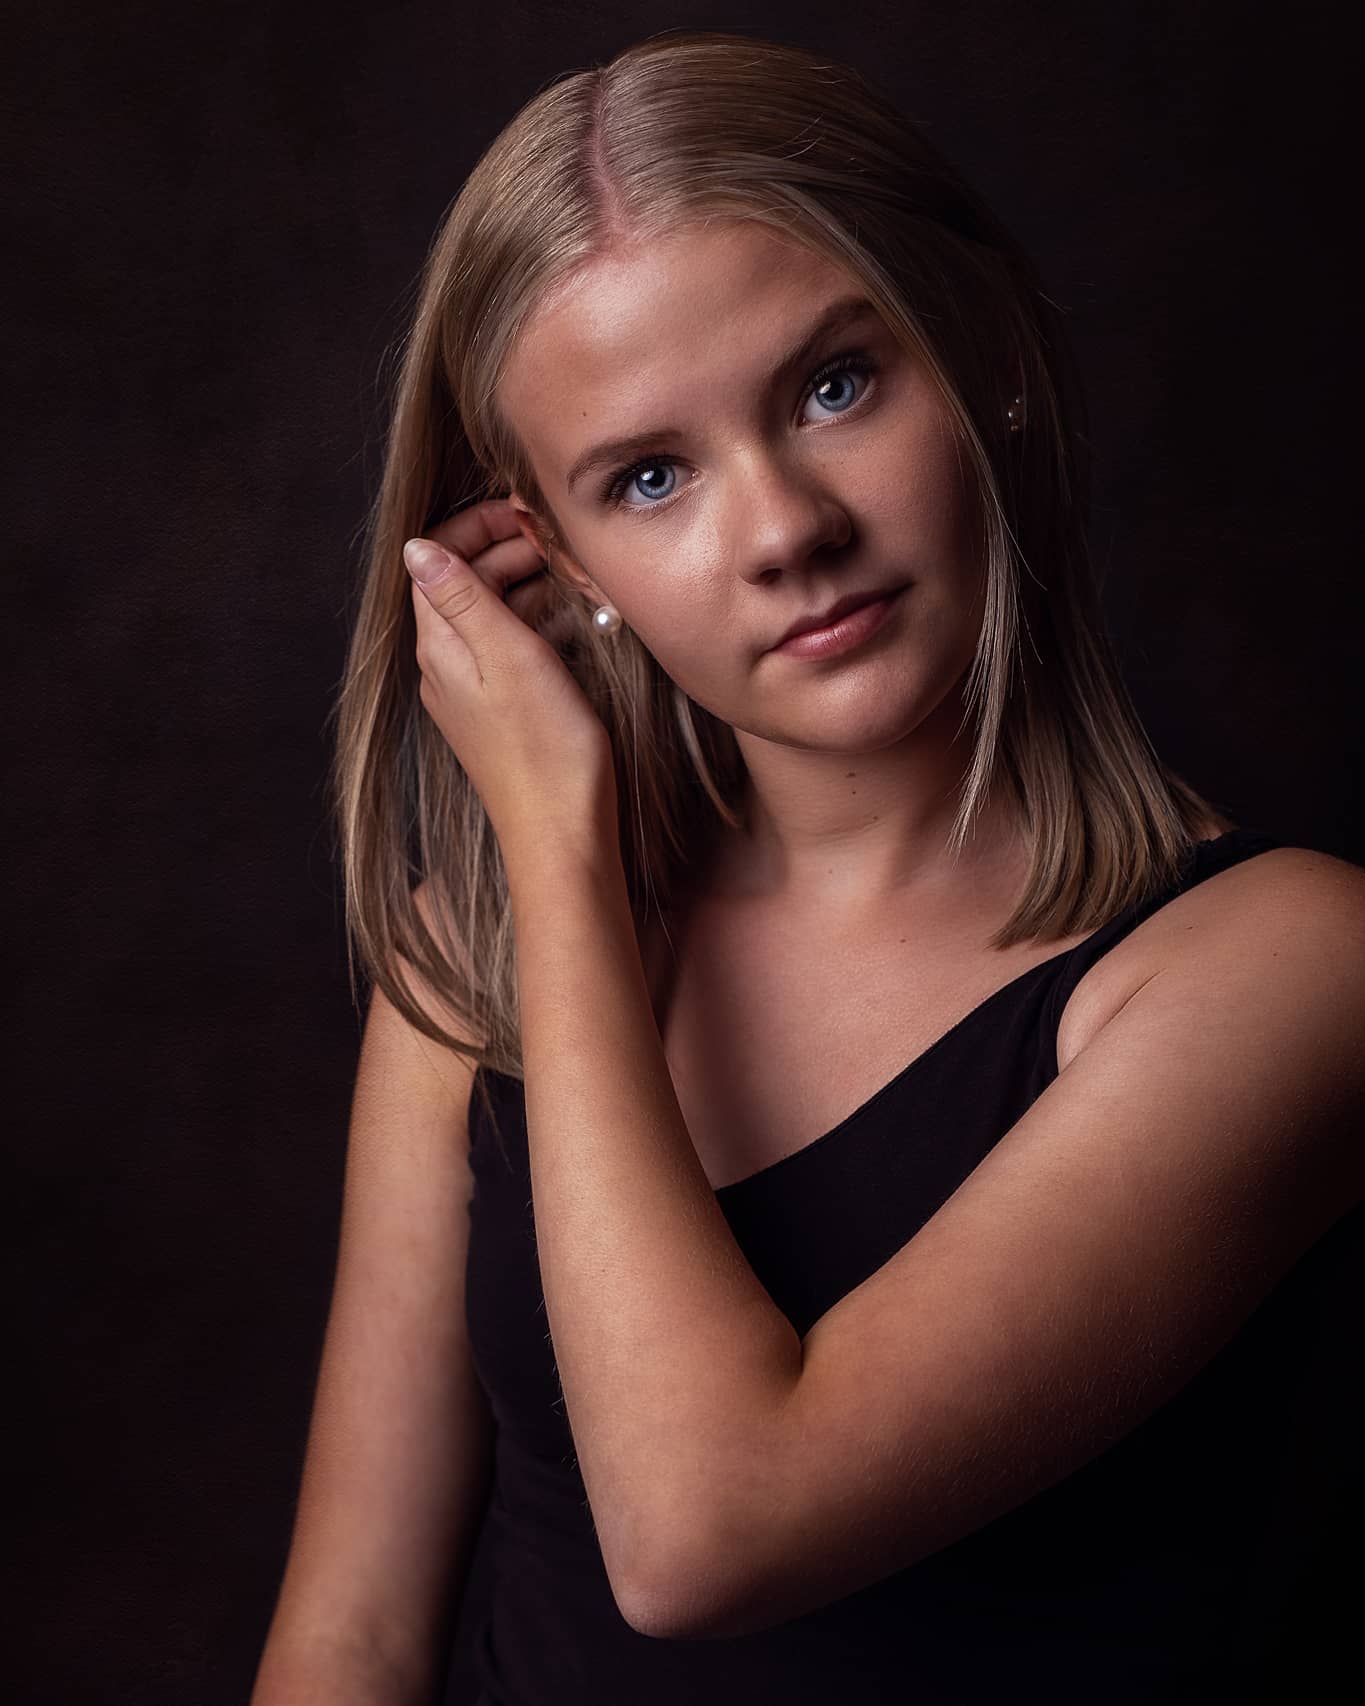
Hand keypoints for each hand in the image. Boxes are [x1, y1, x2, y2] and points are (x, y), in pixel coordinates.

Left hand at [403, 499, 616, 862]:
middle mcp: (447, 665)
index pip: (437, 558)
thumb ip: (462, 595)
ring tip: (577, 582)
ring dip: (531, 587)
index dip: (479, 526)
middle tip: (564, 547)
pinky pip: (513, 647)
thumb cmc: (543, 747)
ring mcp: (474, 690)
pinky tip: (577, 627)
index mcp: (440, 645)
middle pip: (467, 582)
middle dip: (512, 553)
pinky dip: (541, 624)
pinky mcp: (504, 711)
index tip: (527, 516)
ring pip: (493, 614)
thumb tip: (417, 546)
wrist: (563, 831)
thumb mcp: (505, 653)